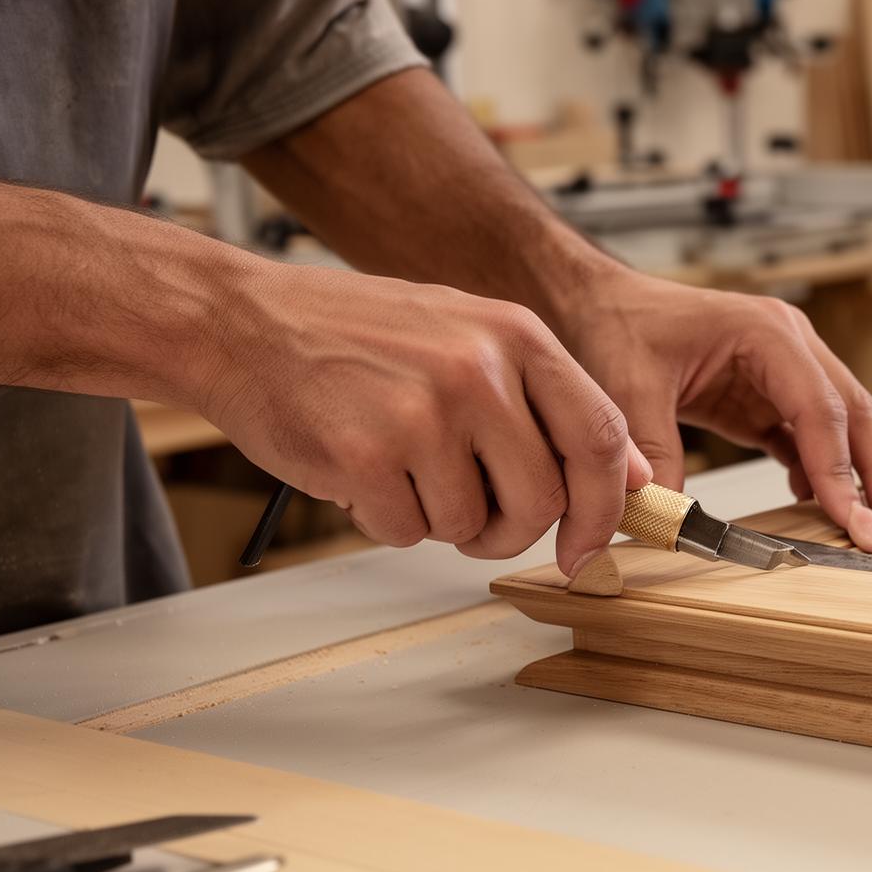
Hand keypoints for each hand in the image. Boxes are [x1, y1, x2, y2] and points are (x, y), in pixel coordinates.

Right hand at [193, 262, 651, 576]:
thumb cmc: (356, 337)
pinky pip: (406, 532)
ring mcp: (422, 414)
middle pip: (541, 500)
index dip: (603, 507)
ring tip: (397, 468)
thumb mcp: (470, 336)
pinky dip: (384, 520)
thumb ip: (549, 402)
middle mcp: (478, 371)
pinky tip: (359, 471)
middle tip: (473, 519)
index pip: (598, 436)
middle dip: (509, 530)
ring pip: (469, 525)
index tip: (588, 547)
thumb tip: (629, 474)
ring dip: (435, 520)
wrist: (243, 324)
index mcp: (515, 335)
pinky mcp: (365, 456)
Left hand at [558, 274, 871, 550]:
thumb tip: (670, 515)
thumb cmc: (621, 325)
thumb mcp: (629, 387)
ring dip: (858, 474)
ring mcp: (782, 370)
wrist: (602, 303)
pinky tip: (819, 506)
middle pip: (851, 412)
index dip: (837, 468)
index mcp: (765, 331)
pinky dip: (818, 471)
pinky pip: (804, 437)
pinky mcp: (764, 396)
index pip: (818, 407)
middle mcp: (787, 345)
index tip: (849, 517)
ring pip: (838, 426)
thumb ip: (653, 449)